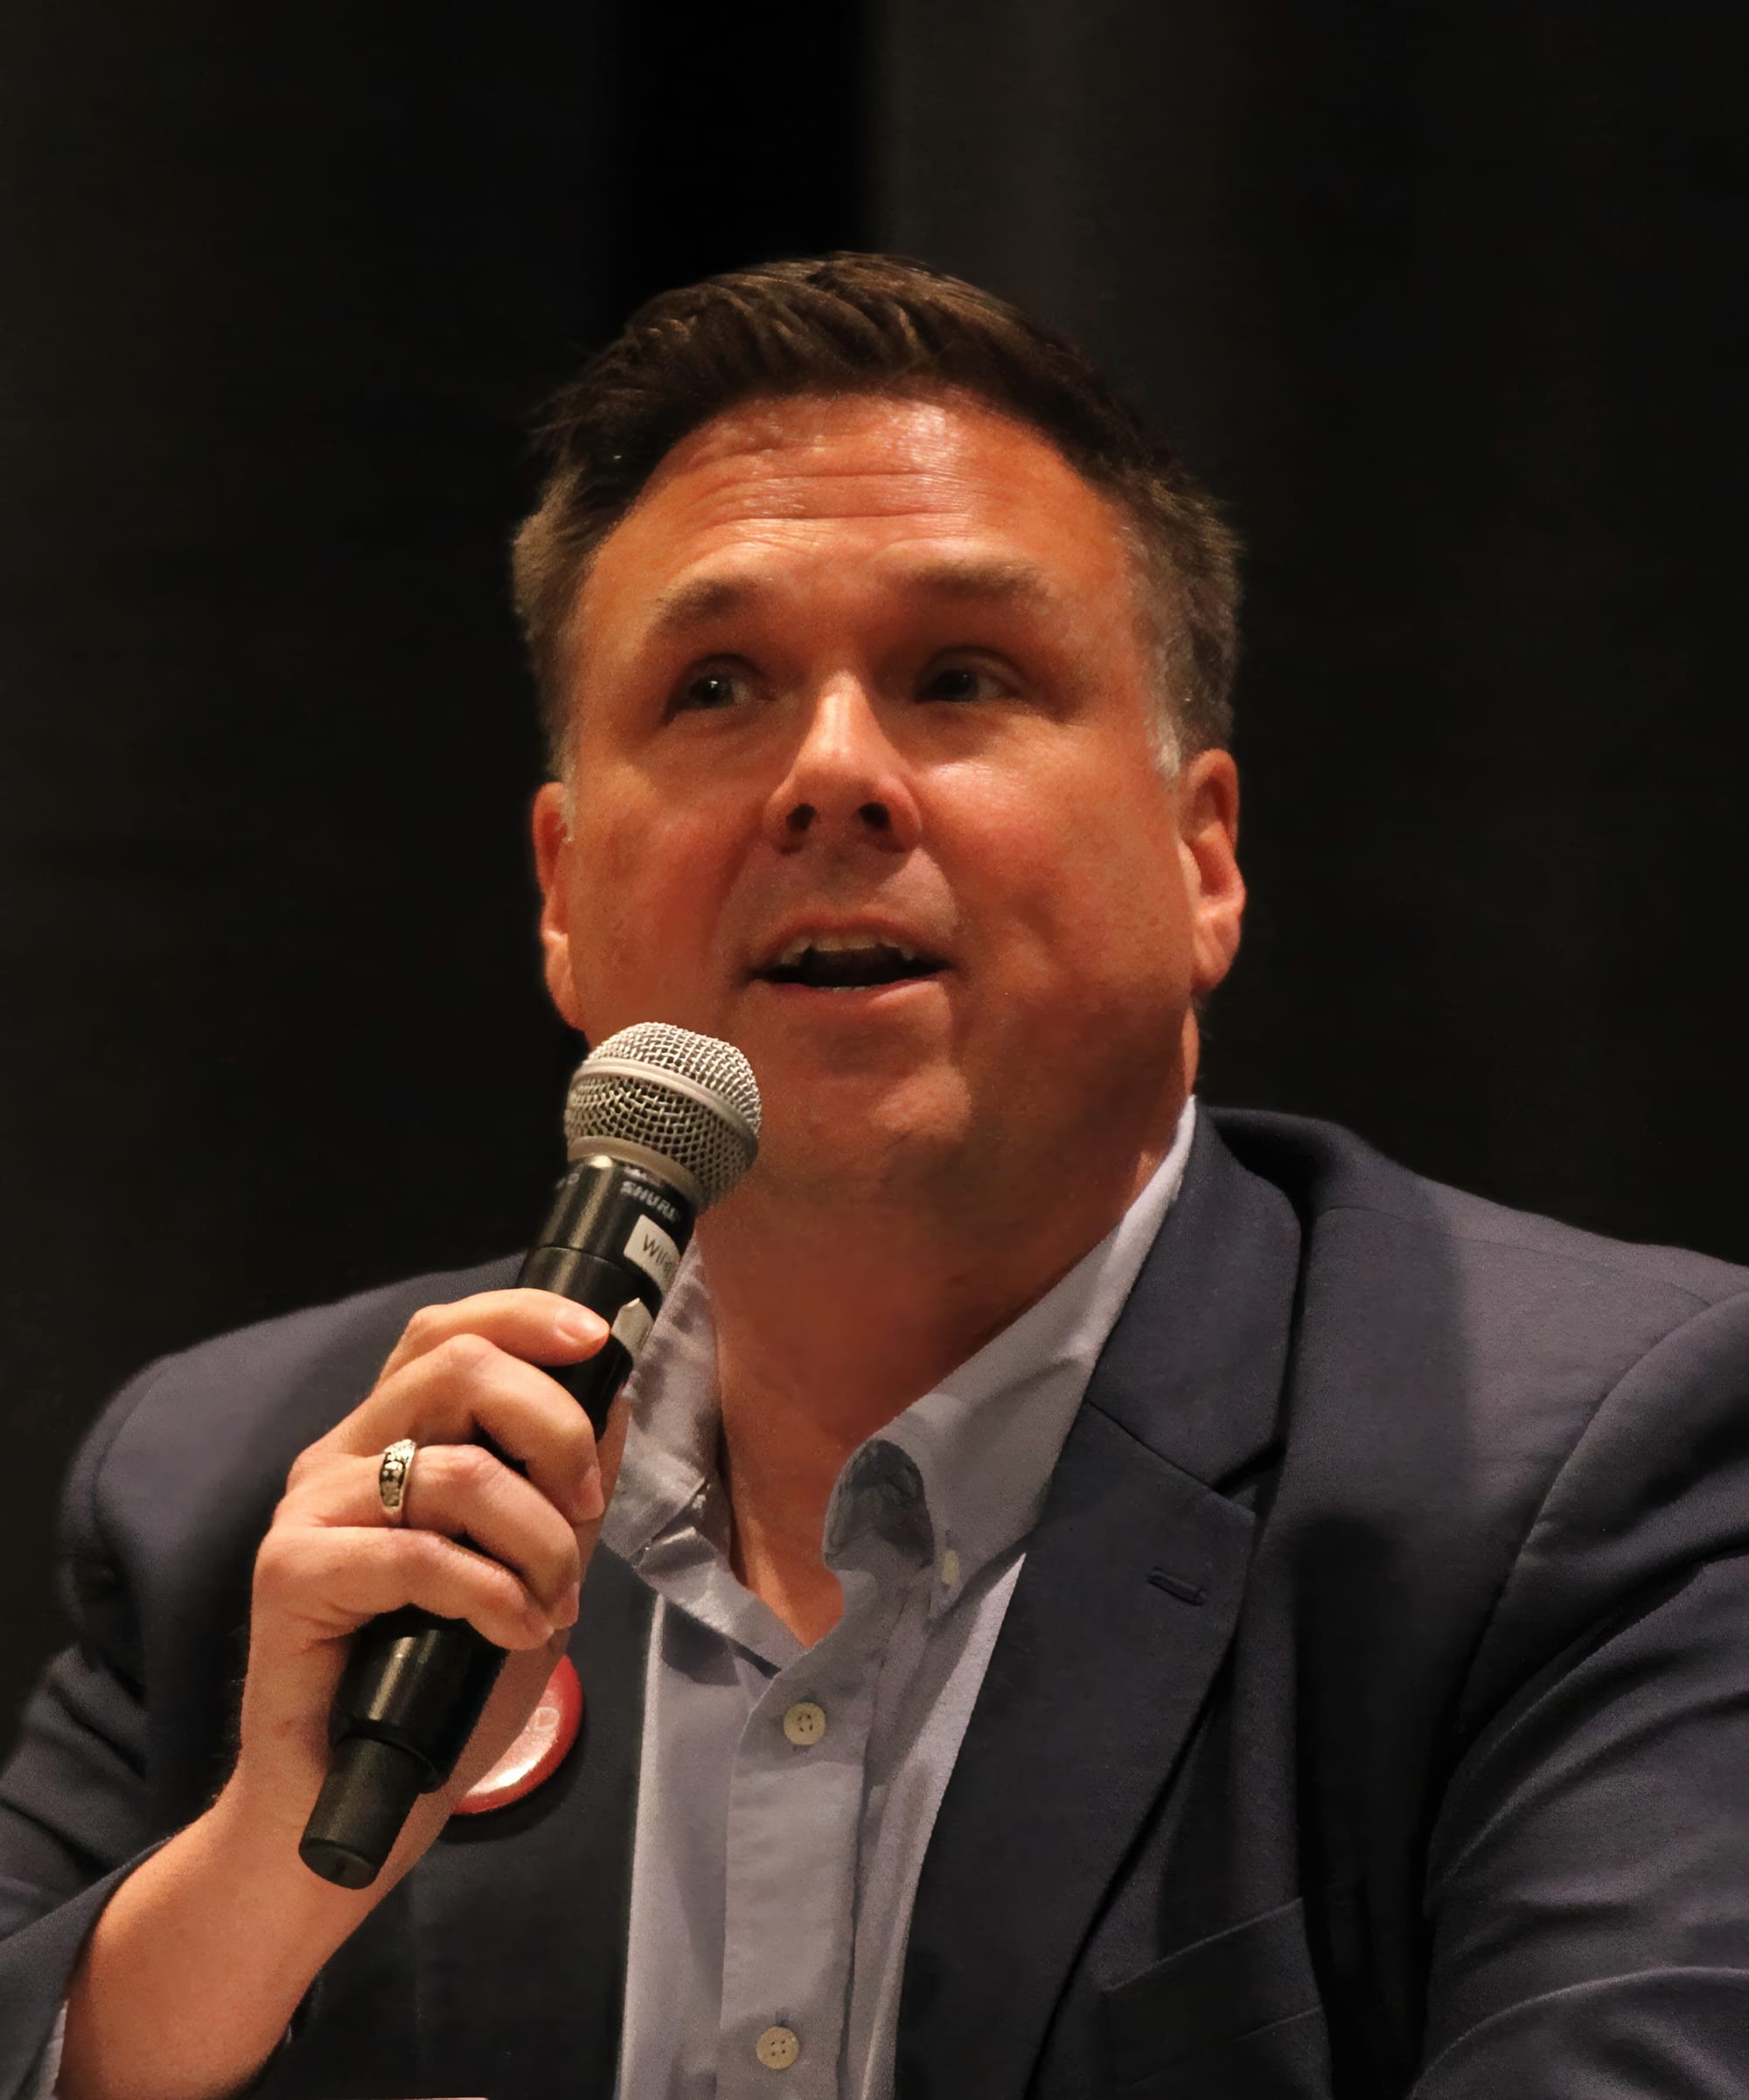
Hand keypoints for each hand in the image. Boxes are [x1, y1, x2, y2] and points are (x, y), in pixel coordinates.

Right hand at [225, 1287, 622, 1872]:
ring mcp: (310, 1510)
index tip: (599, 1340)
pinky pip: (419, 1556)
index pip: (446, 1332)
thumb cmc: (442, 1687)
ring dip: (539, 1539)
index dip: (524, 1319)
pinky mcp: (290, 1575)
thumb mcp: (533, 1569)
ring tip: (555, 1601)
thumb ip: (564, 1487)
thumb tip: (616, 1396)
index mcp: (390, 1437)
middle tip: (584, 1506)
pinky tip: (515, 1633)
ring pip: (456, 1471)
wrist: (353, 1803)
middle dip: (553, 1428)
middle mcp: (342, 1456)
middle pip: (456, 1369)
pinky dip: (493, 1595)